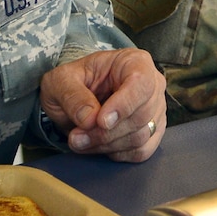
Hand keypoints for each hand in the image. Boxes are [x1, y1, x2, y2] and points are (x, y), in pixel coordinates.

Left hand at [39, 47, 165, 161]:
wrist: (77, 97)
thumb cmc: (73, 82)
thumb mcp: (60, 80)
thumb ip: (73, 96)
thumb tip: (89, 119)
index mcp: (134, 62)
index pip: (141, 83)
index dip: (124, 105)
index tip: (101, 121)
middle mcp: (152, 85)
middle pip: (141, 115)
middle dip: (106, 132)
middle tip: (76, 137)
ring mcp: (155, 110)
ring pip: (141, 136)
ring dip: (106, 144)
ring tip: (79, 141)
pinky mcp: (152, 133)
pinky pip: (141, 151)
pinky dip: (116, 153)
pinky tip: (97, 145)